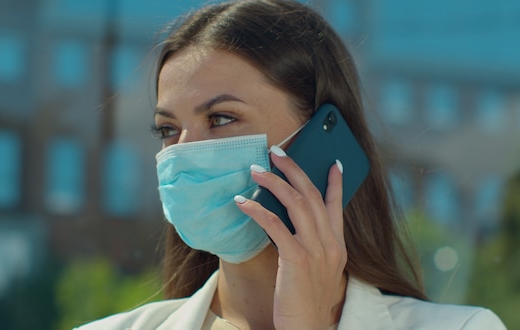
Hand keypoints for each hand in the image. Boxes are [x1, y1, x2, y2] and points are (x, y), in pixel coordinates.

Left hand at [235, 145, 346, 328]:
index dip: (335, 182)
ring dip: (274, 182)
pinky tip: (243, 202)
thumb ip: (311, 244)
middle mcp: (330, 243)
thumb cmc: (306, 300)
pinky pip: (276, 225)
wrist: (308, 328)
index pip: (336, 206)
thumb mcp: (318, 269)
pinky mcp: (297, 259)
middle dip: (294, 169)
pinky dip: (258, 210)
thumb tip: (292, 220)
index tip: (333, 163)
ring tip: (255, 171)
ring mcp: (316, 250)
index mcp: (337, 245)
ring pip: (296, 203)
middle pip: (312, 195)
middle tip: (276, 153)